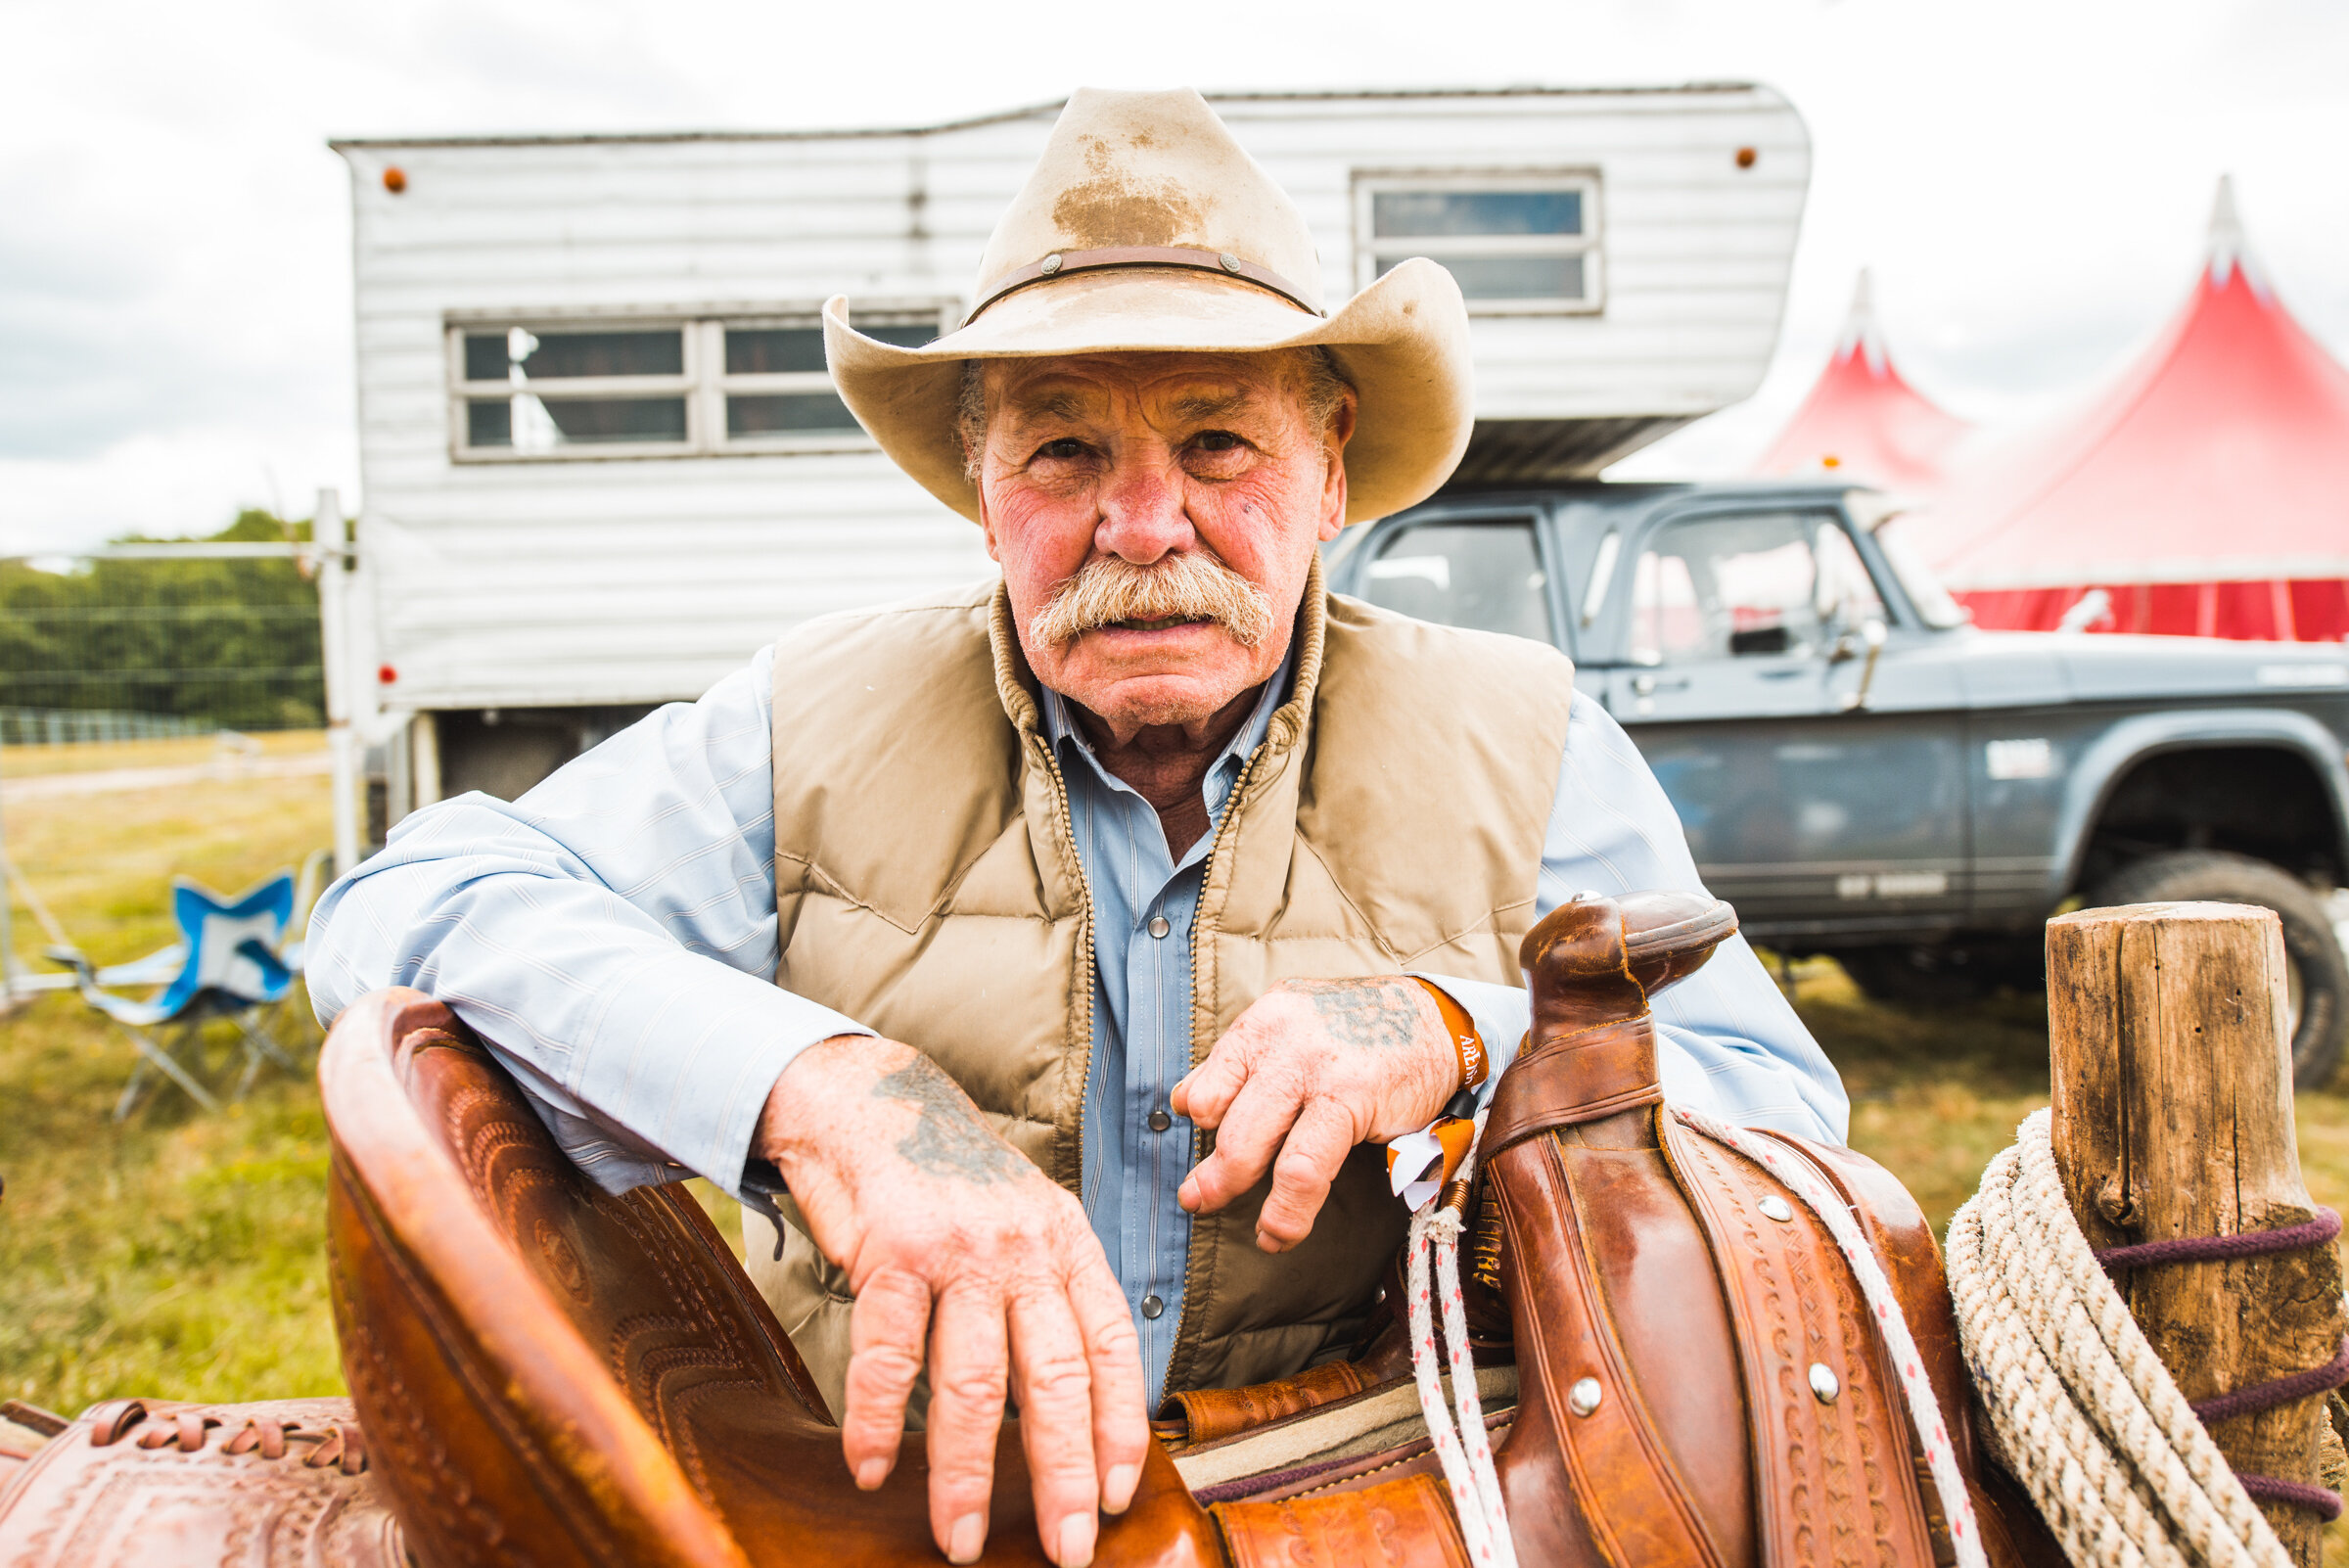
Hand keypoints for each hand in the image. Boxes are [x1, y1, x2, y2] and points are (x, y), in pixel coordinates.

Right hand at [758, 1035, 1147, 1567]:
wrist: (873, 1101)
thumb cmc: (952, 1183)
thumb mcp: (1027, 1224)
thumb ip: (1048, 1300)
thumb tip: (1070, 1412)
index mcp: (1068, 1245)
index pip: (1111, 1348)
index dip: (1118, 1427)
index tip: (1115, 1497)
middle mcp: (1025, 1248)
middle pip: (1054, 1379)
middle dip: (1062, 1475)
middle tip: (1066, 1550)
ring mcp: (960, 1250)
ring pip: (975, 1381)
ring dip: (965, 1473)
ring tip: (960, 1539)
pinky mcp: (892, 1252)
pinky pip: (888, 1354)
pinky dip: (876, 1420)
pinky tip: (872, 1469)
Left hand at [1169, 976, 1455, 1251]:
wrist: (1438, 1020)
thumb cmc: (1362, 1030)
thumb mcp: (1296, 1028)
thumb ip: (1245, 1063)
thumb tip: (1184, 1101)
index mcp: (1264, 1022)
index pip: (1207, 1080)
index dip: (1197, 1118)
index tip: (1200, 1144)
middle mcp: (1280, 1039)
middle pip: (1217, 1114)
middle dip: (1209, 1170)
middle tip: (1197, 1199)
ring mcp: (1313, 1068)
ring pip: (1251, 1145)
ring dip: (1234, 1193)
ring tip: (1248, 1228)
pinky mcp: (1349, 1098)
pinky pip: (1303, 1169)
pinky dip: (1287, 1212)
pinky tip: (1280, 1233)